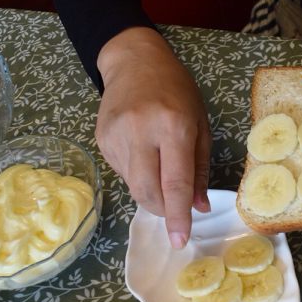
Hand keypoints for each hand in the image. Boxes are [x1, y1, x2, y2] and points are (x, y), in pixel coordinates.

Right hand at [96, 27, 210, 248]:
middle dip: (163, 211)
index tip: (180, 240)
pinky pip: (122, 172)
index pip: (174, 183)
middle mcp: (141, 131)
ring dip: (152, 193)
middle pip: (148, 192)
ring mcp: (116, 136)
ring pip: (134, 186)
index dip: (178, 216)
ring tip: (160, 170)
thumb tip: (199, 207)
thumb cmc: (176, 91)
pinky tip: (144, 154)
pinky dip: (137, 175)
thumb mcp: (200, 125)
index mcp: (173, 126)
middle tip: (175, 211)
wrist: (134, 61)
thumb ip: (199, 169)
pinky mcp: (101, 140)